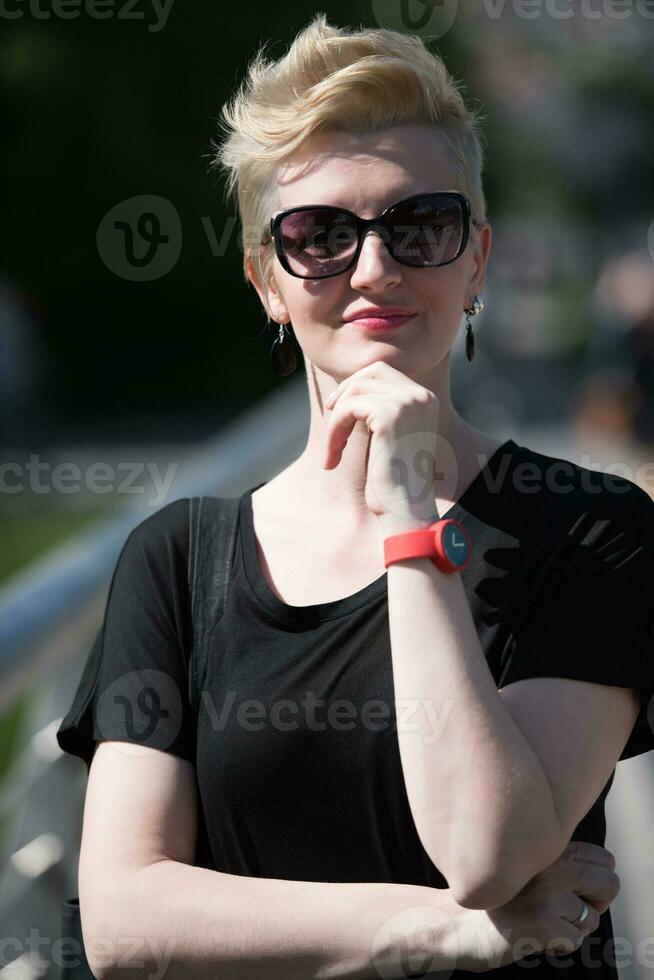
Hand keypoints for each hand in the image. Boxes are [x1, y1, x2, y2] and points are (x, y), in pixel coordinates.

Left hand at [323, 360, 439, 520]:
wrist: (405, 509)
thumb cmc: (393, 481)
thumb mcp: (390, 437)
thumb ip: (379, 411)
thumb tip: (349, 389)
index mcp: (425, 400)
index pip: (385, 372)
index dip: (357, 385)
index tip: (338, 408)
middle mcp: (421, 396)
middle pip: (372, 371)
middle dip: (346, 389)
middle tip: (330, 413)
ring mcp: (407, 403)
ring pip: (355, 391)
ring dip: (336, 419)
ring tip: (334, 450)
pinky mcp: (389, 415)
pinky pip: (347, 409)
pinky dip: (334, 431)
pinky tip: (333, 457)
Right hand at [444, 840, 619, 972]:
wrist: (458, 922)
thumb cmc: (498, 899)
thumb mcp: (527, 868)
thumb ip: (560, 864)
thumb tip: (604, 878)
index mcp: (550, 848)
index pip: (605, 860)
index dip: (597, 881)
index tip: (575, 892)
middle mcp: (553, 865)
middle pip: (610, 884)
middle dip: (596, 904)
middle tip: (568, 912)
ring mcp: (550, 894)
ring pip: (591, 919)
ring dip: (571, 929)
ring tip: (539, 921)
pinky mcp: (545, 923)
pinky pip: (574, 942)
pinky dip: (557, 945)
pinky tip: (532, 935)